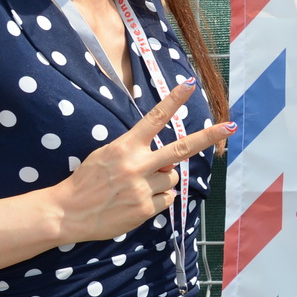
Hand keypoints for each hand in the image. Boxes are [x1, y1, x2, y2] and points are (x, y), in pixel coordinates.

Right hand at [52, 82, 235, 243]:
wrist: (67, 212)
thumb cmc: (87, 180)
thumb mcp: (106, 155)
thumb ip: (136, 152)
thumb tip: (167, 161)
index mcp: (125, 147)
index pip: (154, 119)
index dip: (173, 101)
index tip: (190, 84)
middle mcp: (137, 165)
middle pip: (181, 149)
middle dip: (208, 137)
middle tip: (229, 127)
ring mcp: (143, 188)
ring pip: (173, 179)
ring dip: (163, 180)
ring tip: (138, 185)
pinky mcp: (145, 209)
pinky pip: (168, 200)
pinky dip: (159, 199)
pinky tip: (138, 200)